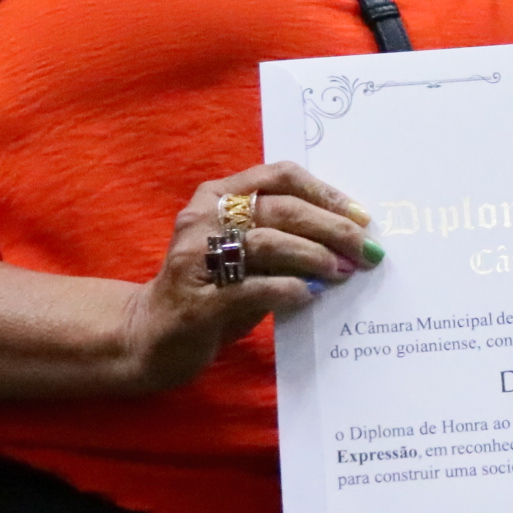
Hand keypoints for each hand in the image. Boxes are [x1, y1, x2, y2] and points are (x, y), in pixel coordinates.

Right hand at [125, 162, 379, 390]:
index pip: (280, 176)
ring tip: (341, 272)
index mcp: (216, 196)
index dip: (325, 193)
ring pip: (268, 243)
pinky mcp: (198, 302)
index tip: (361, 216)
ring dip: (313, 256)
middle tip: (362, 249)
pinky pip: (253, 288)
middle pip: (281, 208)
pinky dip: (288, 289)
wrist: (149, 337)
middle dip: (331, 228)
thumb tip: (346, 242)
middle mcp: (203, 219)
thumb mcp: (244, 255)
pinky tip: (308, 295)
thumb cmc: (210, 291)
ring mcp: (195, 259)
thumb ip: (283, 238)